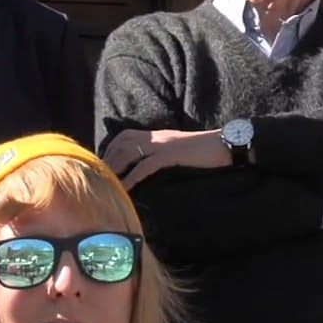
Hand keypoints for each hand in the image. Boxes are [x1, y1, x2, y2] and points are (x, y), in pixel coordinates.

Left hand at [103, 129, 230, 189]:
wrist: (225, 144)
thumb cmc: (206, 149)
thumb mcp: (180, 148)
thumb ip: (165, 152)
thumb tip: (151, 164)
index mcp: (158, 134)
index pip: (126, 135)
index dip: (111, 148)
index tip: (103, 163)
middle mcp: (156, 136)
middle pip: (122, 143)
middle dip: (107, 159)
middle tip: (98, 176)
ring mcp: (162, 144)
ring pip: (129, 152)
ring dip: (114, 168)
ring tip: (105, 182)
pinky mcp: (170, 154)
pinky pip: (144, 166)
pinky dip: (131, 177)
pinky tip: (124, 188)